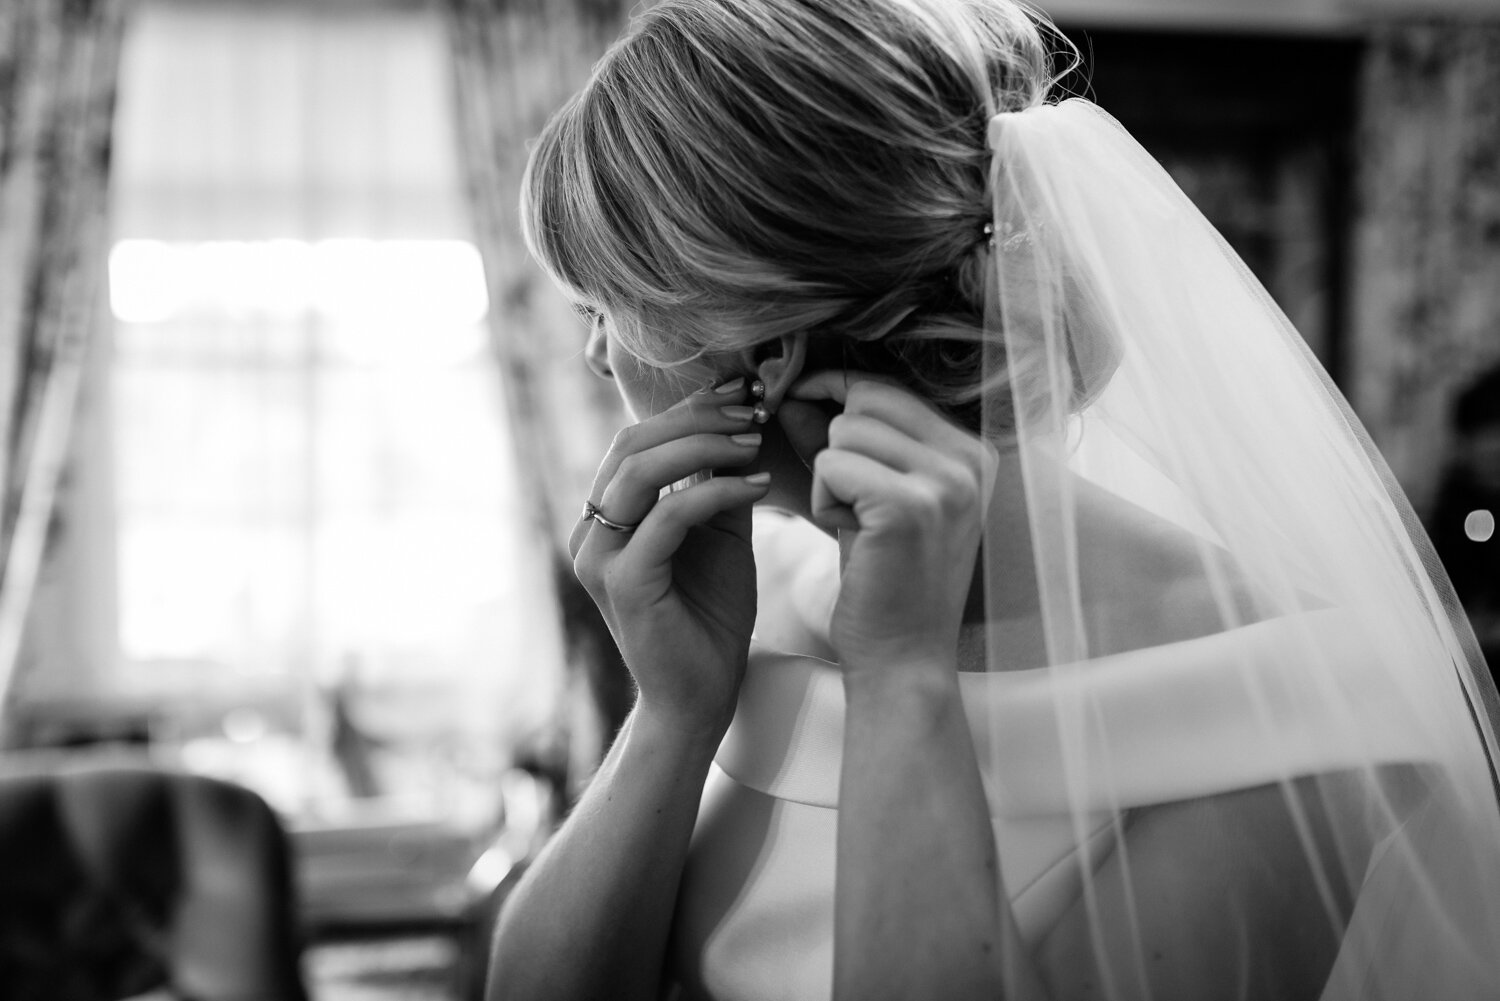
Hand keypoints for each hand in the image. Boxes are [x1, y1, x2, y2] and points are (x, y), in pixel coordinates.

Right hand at [571, 380, 770, 737]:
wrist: (701, 698)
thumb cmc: (711, 618)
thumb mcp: (719, 534)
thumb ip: (717, 482)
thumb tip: (741, 420)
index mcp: (606, 517)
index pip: (635, 440)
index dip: (687, 407)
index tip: (740, 390)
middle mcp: (590, 533)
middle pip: (631, 444)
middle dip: (696, 418)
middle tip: (751, 409)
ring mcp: (600, 559)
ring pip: (639, 473)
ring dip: (703, 446)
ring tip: (755, 441)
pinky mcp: (623, 586)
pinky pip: (667, 519)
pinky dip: (715, 492)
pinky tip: (758, 486)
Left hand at [788, 372, 997, 676]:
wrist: (905, 659)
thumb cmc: (888, 582)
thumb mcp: (880, 499)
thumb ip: (853, 442)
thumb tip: (794, 389)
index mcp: (973, 452)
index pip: (889, 389)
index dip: (838, 393)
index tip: (804, 401)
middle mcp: (969, 460)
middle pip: (864, 401)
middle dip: (836, 447)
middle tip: (853, 506)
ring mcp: (943, 482)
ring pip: (844, 432)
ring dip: (829, 479)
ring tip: (858, 526)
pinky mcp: (907, 506)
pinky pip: (830, 466)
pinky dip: (824, 502)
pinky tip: (852, 538)